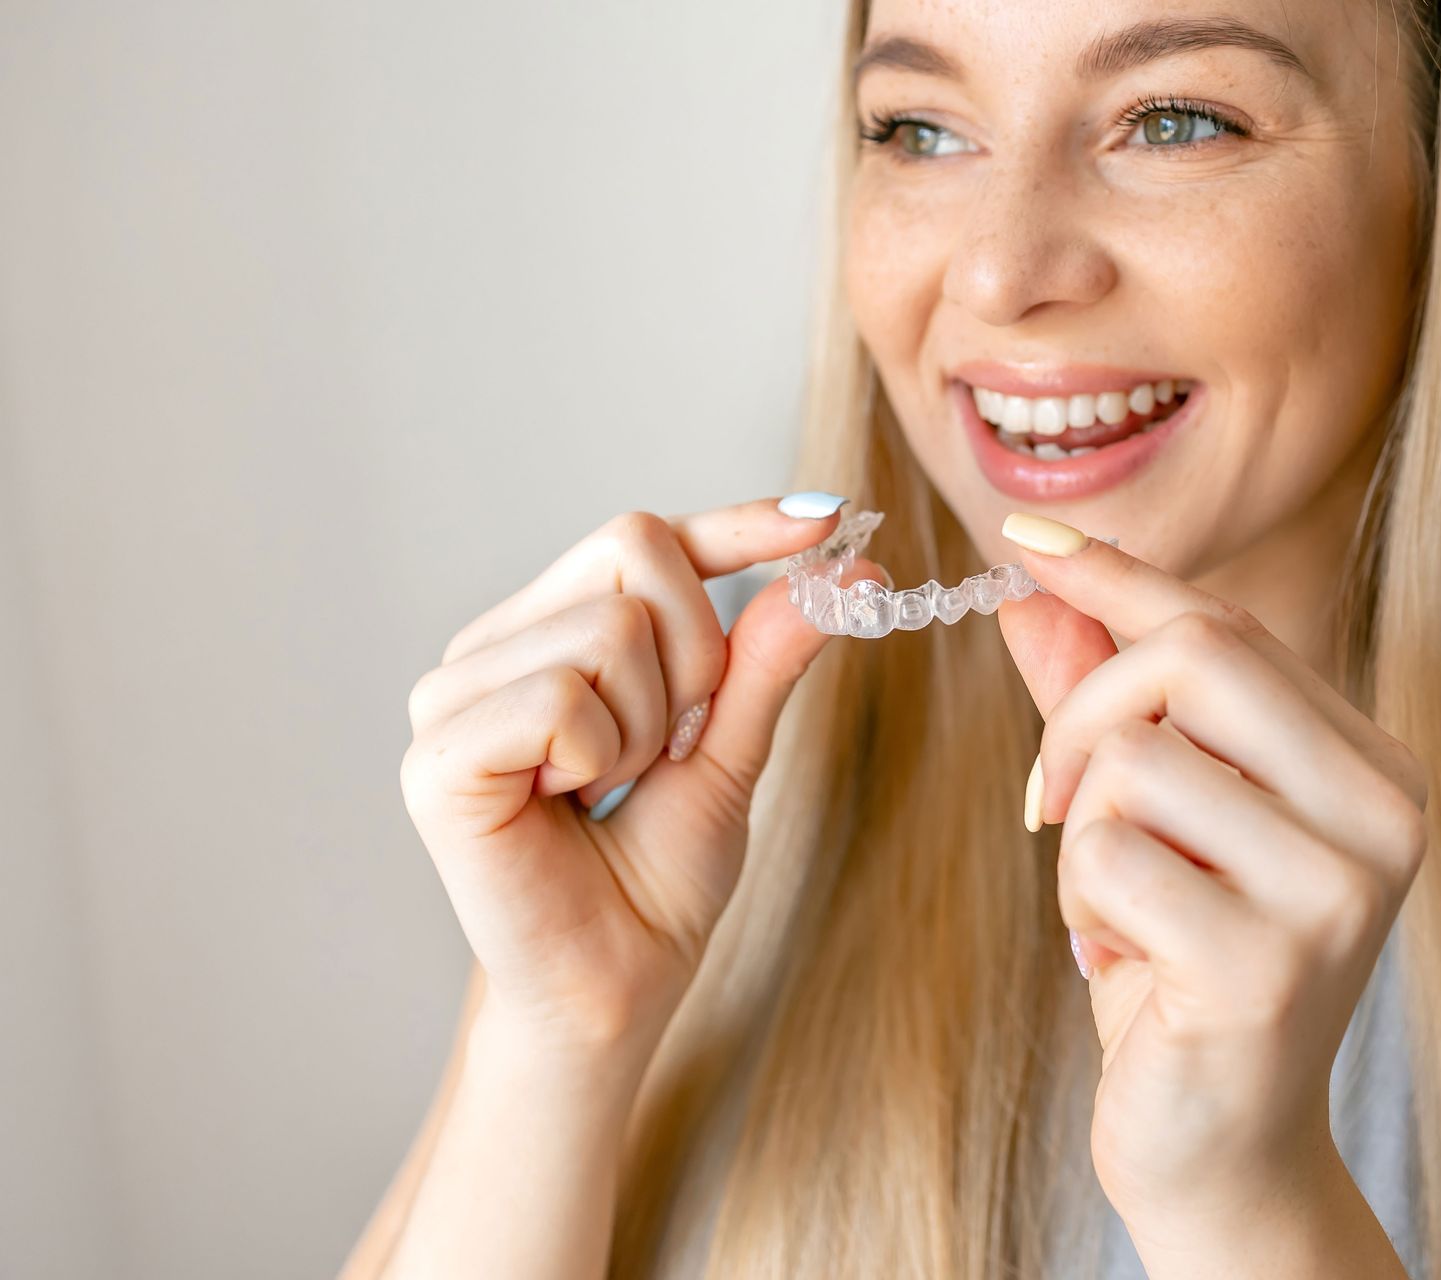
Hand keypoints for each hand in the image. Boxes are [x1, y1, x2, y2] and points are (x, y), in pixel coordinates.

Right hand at [400, 496, 881, 1066]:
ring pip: (611, 628)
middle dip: (697, 654)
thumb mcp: (732, 754)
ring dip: (651, 726)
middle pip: (633, 548)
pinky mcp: (438, 754)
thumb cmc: (655, 883)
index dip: (738, 522)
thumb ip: (767, 660)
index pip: (646, 537)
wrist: (613, 992)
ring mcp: (452, 694)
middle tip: (666, 749)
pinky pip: (562, 697)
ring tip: (609, 790)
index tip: (829, 518)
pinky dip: (599, 757)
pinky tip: (569, 806)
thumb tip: (848, 565)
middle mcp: (493, 647)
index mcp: (551, 634)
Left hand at [996, 513, 1427, 1250]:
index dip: (1118, 575)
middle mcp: (1384, 814)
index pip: (1229, 627)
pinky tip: (1125, 967)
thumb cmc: (1186, 975)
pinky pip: (1105, 856)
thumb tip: (1036, 588)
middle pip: (1191, 657)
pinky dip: (1080, 904)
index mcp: (1372, 769)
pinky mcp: (1267, 963)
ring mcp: (1336, 890)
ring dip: (1080, 837)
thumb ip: (1105, 703)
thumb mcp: (1152, 824)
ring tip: (1119, 914)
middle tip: (1052, 803)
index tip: (1026, 538)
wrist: (1222, 1152)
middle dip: (1083, 715)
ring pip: (1134, 759)